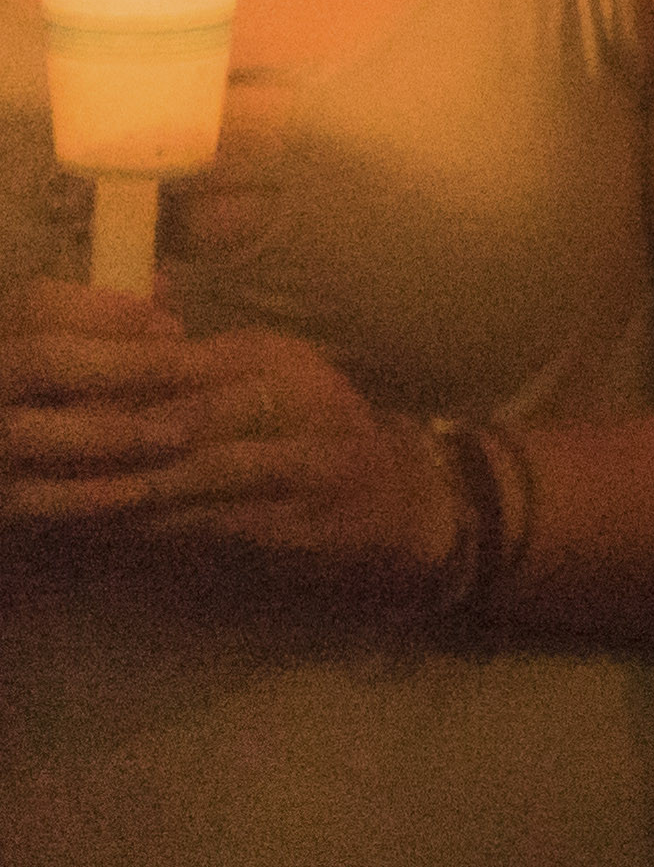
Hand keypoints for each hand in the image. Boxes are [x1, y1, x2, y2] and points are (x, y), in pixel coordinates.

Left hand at [0, 272, 454, 616]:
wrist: (403, 502)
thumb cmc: (315, 431)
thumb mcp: (264, 374)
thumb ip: (189, 360)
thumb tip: (111, 332)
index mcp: (272, 359)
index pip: (172, 359)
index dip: (102, 377)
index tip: (37, 390)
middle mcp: (294, 402)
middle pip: (179, 417)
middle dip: (98, 439)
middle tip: (27, 449)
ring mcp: (304, 465)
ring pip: (191, 476)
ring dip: (113, 491)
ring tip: (46, 499)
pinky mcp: (299, 523)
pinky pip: (210, 526)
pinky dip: (151, 531)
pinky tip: (102, 533)